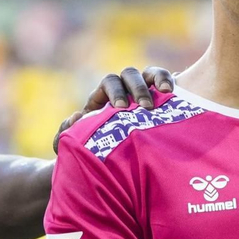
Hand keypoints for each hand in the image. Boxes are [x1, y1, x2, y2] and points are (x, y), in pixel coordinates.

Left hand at [53, 66, 175, 152]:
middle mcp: (124, 90)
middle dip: (137, 88)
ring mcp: (143, 90)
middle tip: (144, 107)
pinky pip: (164, 80)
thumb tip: (75, 118)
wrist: (115, 165)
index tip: (121, 108)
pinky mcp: (160, 96)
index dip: (115, 91)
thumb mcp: (77, 145)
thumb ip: (66, 135)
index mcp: (104, 97)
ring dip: (156, 81)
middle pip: (128, 75)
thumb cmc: (95, 152)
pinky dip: (167, 80)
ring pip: (149, 74)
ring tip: (164, 94)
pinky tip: (172, 91)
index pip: (109, 82)